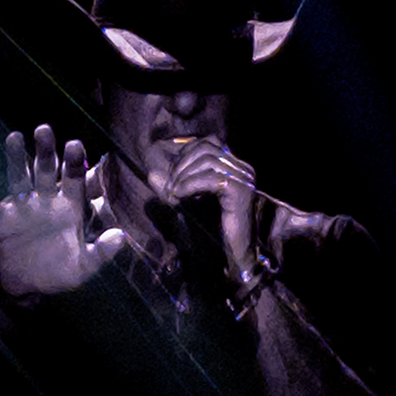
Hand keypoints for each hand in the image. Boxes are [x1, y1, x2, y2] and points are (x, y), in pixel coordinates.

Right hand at [0, 125, 123, 303]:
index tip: (75, 144)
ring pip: (19, 178)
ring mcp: (22, 208)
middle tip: (44, 129)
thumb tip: (121, 235)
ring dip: (15, 159)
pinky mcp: (0, 220)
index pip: (73, 180)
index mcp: (69, 208)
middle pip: (46, 171)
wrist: (27, 286)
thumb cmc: (59, 272)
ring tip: (14, 136)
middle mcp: (46, 202)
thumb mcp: (85, 267)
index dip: (74, 163)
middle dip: (45, 152)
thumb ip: (102, 252)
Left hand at [154, 136, 258, 276]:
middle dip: (183, 163)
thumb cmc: (216, 230)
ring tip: (174, 191)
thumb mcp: (193, 201)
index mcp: (237, 167)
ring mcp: (245, 179)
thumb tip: (151, 174)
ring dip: (184, 174)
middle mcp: (244, 169)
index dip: (187, 152)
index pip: (211, 142)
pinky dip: (189, 185)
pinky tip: (179, 196)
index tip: (174, 173)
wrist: (237, 253)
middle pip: (207, 148)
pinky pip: (210, 179)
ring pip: (208, 160)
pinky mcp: (240, 191)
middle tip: (171, 183)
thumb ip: (175, 186)